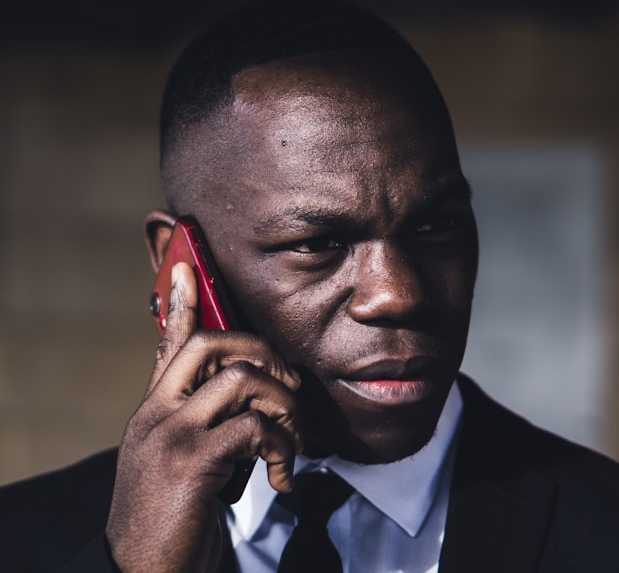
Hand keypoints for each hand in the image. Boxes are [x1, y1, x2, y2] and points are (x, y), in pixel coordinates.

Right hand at [106, 262, 301, 572]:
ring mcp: (171, 435)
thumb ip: (206, 431)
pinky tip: (282, 477)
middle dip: (264, 353)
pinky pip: (255, 425)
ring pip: (241, 377)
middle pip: (210, 344)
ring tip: (292, 443)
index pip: (167, 346)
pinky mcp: (191, 462)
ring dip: (284, 404)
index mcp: (153, 413)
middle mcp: (156, 415)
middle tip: (290, 387)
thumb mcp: (183, 466)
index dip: (180, 304)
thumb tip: (251, 414)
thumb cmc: (172, 523)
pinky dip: (282, 446)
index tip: (188, 268)